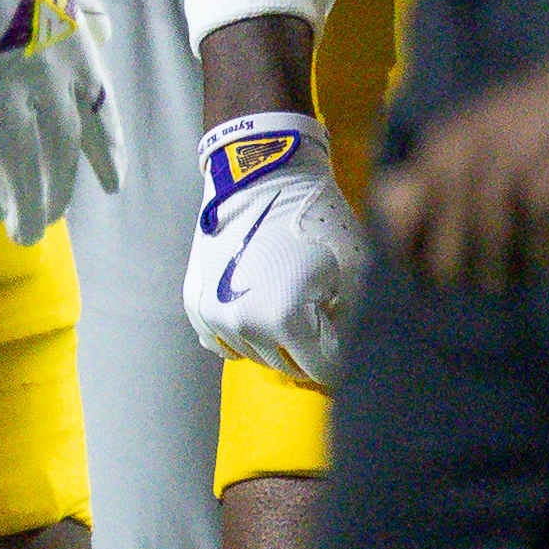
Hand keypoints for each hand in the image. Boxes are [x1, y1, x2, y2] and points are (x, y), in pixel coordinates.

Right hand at [183, 108, 366, 382]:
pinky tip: (257, 309)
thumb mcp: (353, 270)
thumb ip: (350, 323)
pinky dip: (242, 334)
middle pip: (288, 366)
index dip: (342, 357)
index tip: (347, 340)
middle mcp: (245, 327)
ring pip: (255, 356)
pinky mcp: (196, 304)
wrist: (262, 179)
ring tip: (290, 302)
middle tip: (320, 314)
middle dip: (309, 347)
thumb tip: (346, 356)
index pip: (323, 369)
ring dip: (276, 340)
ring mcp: (214, 317)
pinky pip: (221, 343)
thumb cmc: (316, 220)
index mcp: (287, 321)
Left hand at [376, 3, 548, 290]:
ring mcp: (495, 184)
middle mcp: (453, 170)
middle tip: (531, 242)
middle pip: (443, 272)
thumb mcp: (487, 134)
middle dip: (485, 270)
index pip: (395, 237)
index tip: (472, 250)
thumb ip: (449, 180)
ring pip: (495, 275)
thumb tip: (406, 236)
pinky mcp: (541, 197)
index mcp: (436, 153)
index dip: (426, 260)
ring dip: (536, 264)